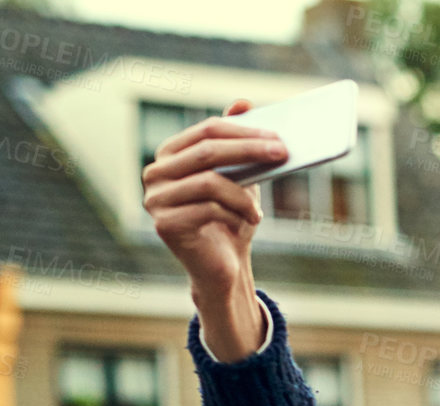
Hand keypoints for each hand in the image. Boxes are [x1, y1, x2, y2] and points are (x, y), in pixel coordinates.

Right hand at [142, 99, 286, 360]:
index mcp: (170, 155)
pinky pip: (209, 209)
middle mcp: (155, 173)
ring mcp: (156, 199)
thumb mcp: (239, 178)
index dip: (245, 131)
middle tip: (284, 153)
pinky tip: (247, 223)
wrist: (222, 268)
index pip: (207, 130)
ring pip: (209, 181)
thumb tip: (243, 102)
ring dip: (243, 194)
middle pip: (208, 151)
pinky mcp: (165, 225)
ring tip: (257, 210)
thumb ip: (238, 142)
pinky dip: (235, 214)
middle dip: (250, 150)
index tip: (280, 138)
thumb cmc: (230, 220)